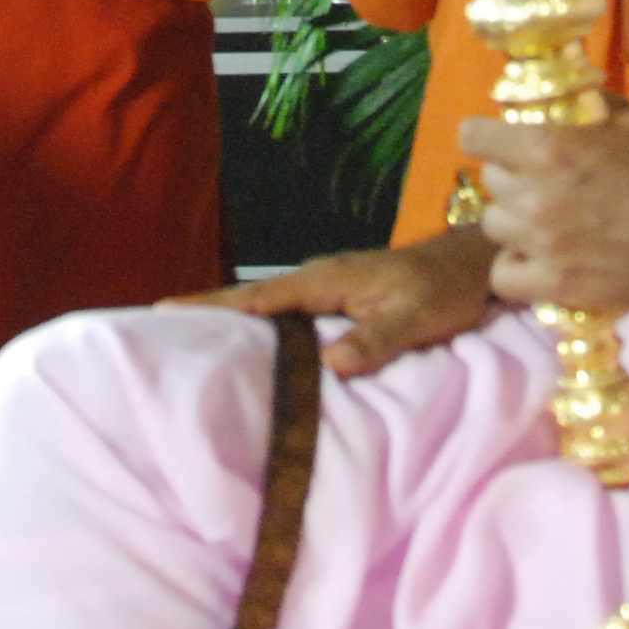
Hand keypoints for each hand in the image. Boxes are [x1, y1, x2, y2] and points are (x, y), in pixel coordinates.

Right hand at [165, 225, 500, 377]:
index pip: (258, 298)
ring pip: (268, 307)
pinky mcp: (338, 302)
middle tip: (156, 327)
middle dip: (206, 310)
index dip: (212, 305)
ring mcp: (326, 290)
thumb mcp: (418, 316)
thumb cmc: (446, 290)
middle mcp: (317, 281)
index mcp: (326, 281)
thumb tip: (331, 363)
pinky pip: (288, 316)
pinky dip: (262, 325)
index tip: (162, 310)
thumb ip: (376, 338)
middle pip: (251, 299)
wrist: (473, 266)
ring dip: (232, 319)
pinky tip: (251, 345)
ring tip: (190, 341)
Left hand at [466, 106, 628, 319]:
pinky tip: (542, 259)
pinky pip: (503, 275)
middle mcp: (536, 194)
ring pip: (494, 225)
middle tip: (543, 182)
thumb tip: (573, 103)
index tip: (500, 142)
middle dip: (512, 177)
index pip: (474, 136)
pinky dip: (517, 267)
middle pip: (489, 181)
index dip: (486, 136)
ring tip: (546, 222)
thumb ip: (595, 110)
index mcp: (550, 146)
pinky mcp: (555, 286)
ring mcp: (542, 244)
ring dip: (515, 221)